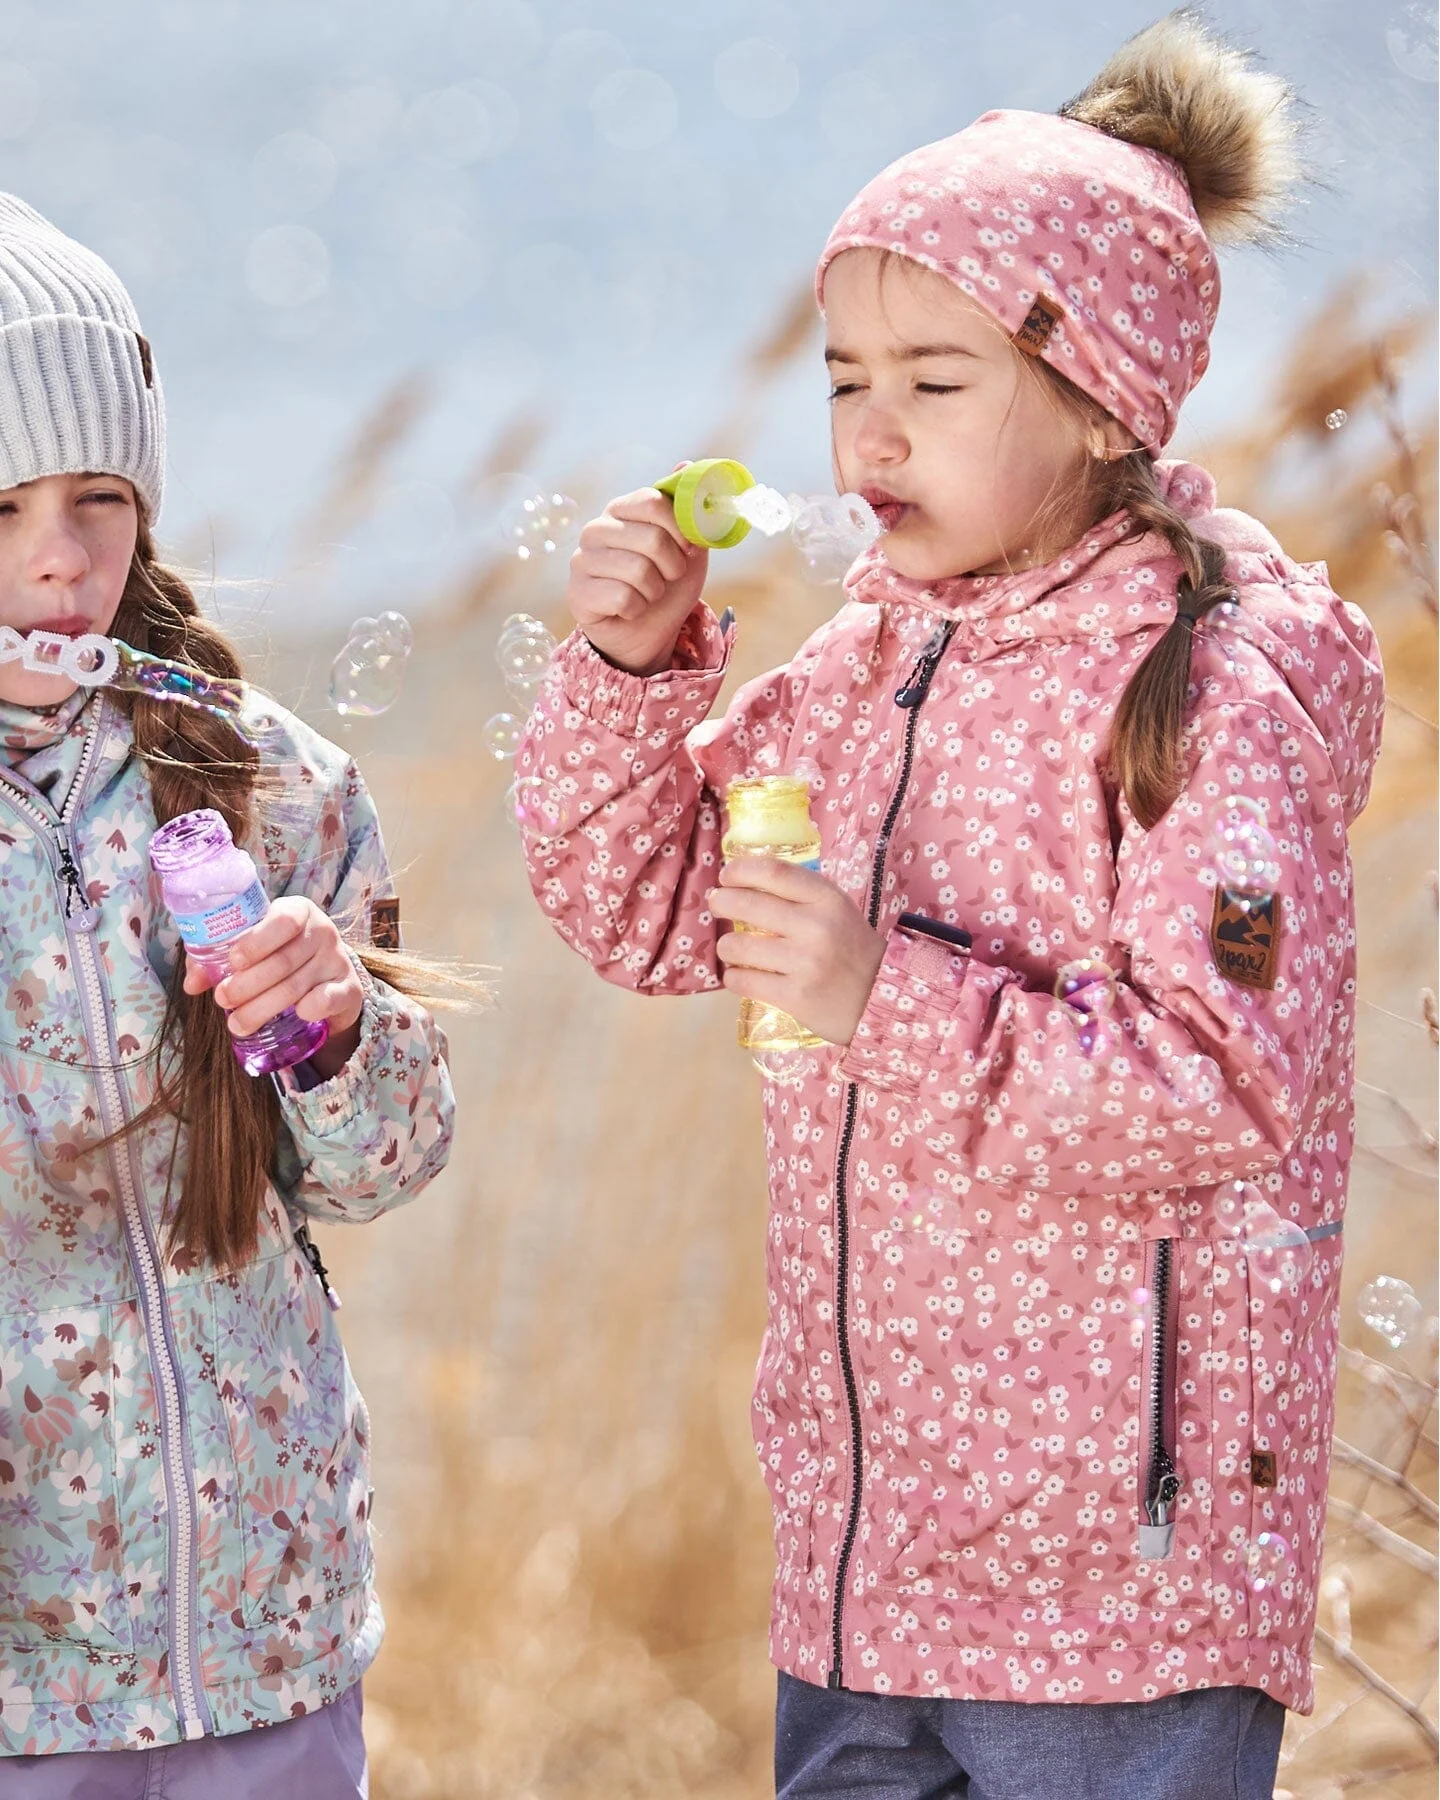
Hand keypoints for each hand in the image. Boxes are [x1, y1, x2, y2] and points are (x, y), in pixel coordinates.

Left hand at [185, 897, 363, 1077]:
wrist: (327, 980)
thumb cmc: (280, 957)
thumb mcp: (254, 950)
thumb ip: (218, 960)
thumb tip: (192, 984)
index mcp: (298, 912)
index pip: (282, 920)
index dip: (256, 941)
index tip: (233, 961)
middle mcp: (323, 932)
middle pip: (283, 960)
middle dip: (247, 984)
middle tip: (222, 999)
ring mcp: (338, 960)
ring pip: (296, 986)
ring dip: (263, 1007)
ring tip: (236, 1023)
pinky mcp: (349, 988)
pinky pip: (329, 998)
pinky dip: (311, 1008)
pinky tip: (296, 1015)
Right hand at [566, 480, 708, 674]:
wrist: (647, 631)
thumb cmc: (666, 584)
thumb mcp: (689, 549)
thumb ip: (689, 512)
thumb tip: (686, 464)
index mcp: (621, 510)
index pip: (652, 501)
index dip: (679, 527)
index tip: (689, 548)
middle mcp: (596, 529)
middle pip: (652, 538)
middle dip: (673, 566)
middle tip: (669, 576)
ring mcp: (581, 560)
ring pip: (639, 571)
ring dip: (655, 590)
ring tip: (649, 593)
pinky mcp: (576, 593)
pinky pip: (622, 598)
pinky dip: (637, 609)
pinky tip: (629, 609)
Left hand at [709, 859, 886, 1046]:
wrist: (880, 998)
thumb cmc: (852, 949)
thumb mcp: (836, 910)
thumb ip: (799, 894)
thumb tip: (746, 880)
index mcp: (827, 899)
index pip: (773, 873)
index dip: (740, 870)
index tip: (726, 876)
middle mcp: (815, 927)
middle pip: (747, 904)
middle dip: (721, 902)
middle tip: (716, 904)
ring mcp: (804, 963)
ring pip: (737, 946)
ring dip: (727, 946)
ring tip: (733, 948)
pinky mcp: (795, 996)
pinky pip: (743, 980)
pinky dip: (735, 976)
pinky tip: (742, 974)